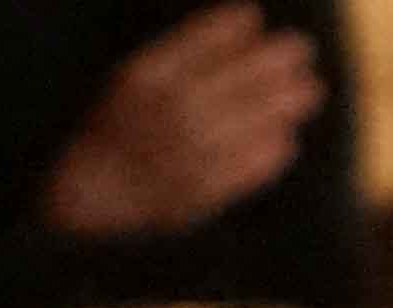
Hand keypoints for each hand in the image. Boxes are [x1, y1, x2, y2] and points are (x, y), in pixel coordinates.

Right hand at [45, 5, 322, 238]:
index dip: (245, 23)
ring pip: (269, 110)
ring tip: (307, 92)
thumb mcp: (134, 81)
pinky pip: (261, 159)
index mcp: (150, 77)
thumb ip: (187, 50)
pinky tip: (280, 140)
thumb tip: (251, 17)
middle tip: (299, 55)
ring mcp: (191, 151)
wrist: (85, 205)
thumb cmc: (115, 135)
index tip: (255, 26)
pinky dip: (277, 148)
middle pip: (258, 66)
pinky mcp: (206, 190)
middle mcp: (173, 110)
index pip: (223, 28)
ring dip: (294, 98)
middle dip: (286, 56)